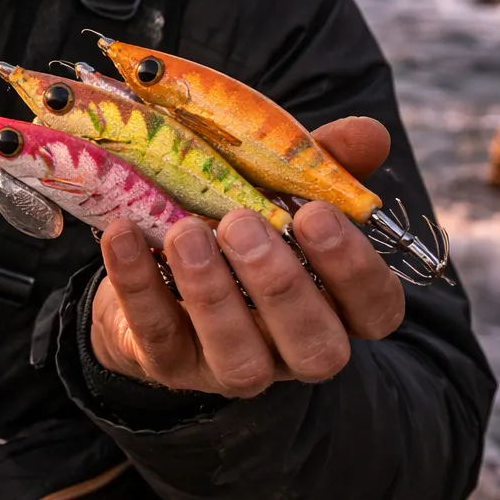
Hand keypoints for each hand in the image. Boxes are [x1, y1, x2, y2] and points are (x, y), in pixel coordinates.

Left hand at [88, 116, 405, 397]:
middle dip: (280, 284)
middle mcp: (292, 349)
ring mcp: (230, 366)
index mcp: (334, 307)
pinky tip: (123, 235)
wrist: (150, 266)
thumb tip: (369, 133)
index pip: (376, 310)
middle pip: (315, 347)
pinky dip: (138, 283)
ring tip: (186, 231)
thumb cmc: (233, 227)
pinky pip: (157, 335)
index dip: (355, 270)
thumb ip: (320, 164)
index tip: (315, 214)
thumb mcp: (276, 188)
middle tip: (242, 224)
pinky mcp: (168, 364)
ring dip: (212, 292)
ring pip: (239, 359)